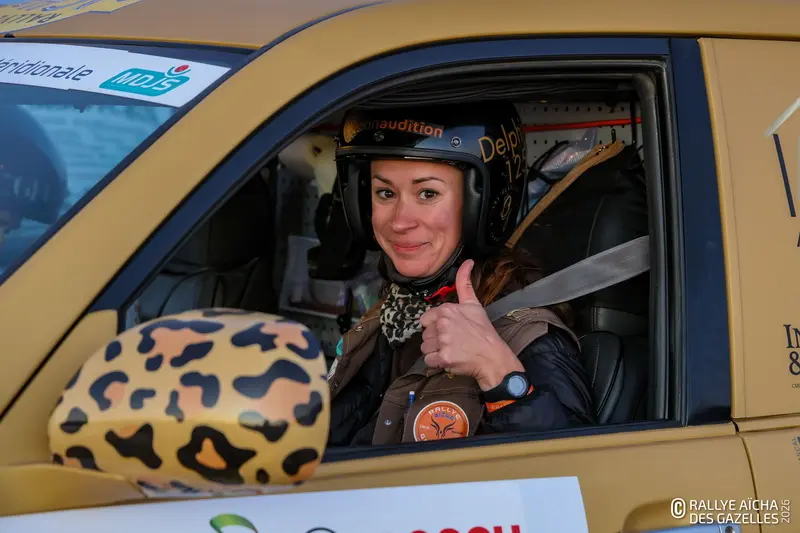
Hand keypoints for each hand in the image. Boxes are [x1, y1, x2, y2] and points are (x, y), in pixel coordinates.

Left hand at [419, 259, 524, 390]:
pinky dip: (435, 363)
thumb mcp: (473, 304)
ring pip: (424, 347)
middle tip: (452, 342)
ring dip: (434, 351)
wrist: (492, 356)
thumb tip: (468, 261)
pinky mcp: (443, 358)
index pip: (425, 320)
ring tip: (451, 350)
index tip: (448, 330)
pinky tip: (448, 359)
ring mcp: (443, 341)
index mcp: (446, 310)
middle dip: (435, 340)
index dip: (435, 326)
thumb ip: (464, 283)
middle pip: (425, 334)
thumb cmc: (483, 330)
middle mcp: (443, 324)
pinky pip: (428, 360)